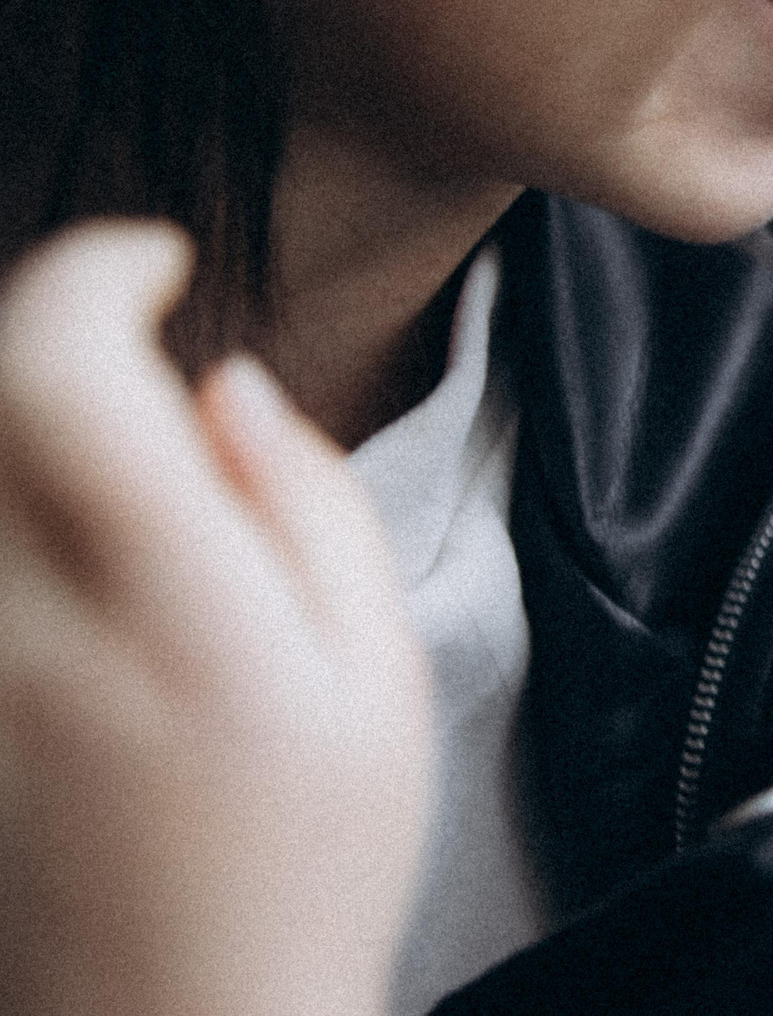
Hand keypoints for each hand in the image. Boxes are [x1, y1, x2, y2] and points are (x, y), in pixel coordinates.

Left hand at [0, 223, 428, 1015]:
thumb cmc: (307, 865)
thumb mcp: (380, 678)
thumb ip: (309, 507)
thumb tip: (223, 386)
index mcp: (175, 613)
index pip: (54, 369)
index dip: (95, 271)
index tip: (158, 262)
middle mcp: (32, 633)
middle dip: (48, 324)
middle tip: (131, 341)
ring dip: (20, 412)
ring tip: (109, 454)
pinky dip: (5, 500)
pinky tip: (70, 538)